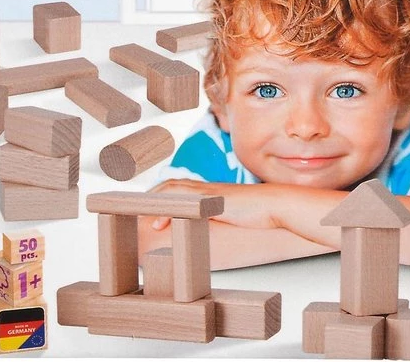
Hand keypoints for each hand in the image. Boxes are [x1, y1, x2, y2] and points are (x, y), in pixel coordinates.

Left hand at [148, 179, 280, 230]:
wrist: (276, 205)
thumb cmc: (260, 212)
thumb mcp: (235, 214)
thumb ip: (221, 215)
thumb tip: (210, 226)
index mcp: (210, 192)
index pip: (179, 186)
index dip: (161, 194)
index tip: (148, 205)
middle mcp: (206, 189)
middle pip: (170, 185)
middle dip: (150, 195)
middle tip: (133, 208)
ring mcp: (208, 194)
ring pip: (172, 190)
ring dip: (153, 201)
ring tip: (139, 214)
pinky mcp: (210, 202)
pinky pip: (182, 202)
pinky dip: (166, 211)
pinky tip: (158, 224)